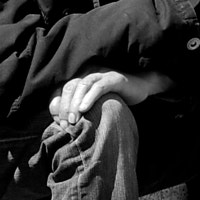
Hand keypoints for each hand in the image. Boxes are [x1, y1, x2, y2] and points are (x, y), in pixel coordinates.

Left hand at [50, 69, 168, 124]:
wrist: (142, 88)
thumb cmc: (116, 99)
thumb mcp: (95, 106)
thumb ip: (81, 111)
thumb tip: (64, 125)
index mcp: (81, 80)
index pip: (61, 90)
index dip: (57, 106)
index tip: (59, 123)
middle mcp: (88, 74)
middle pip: (69, 87)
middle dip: (64, 107)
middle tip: (66, 124)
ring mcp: (101, 74)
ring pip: (81, 85)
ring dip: (75, 103)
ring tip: (73, 119)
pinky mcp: (114, 78)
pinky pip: (99, 86)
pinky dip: (90, 97)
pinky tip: (84, 109)